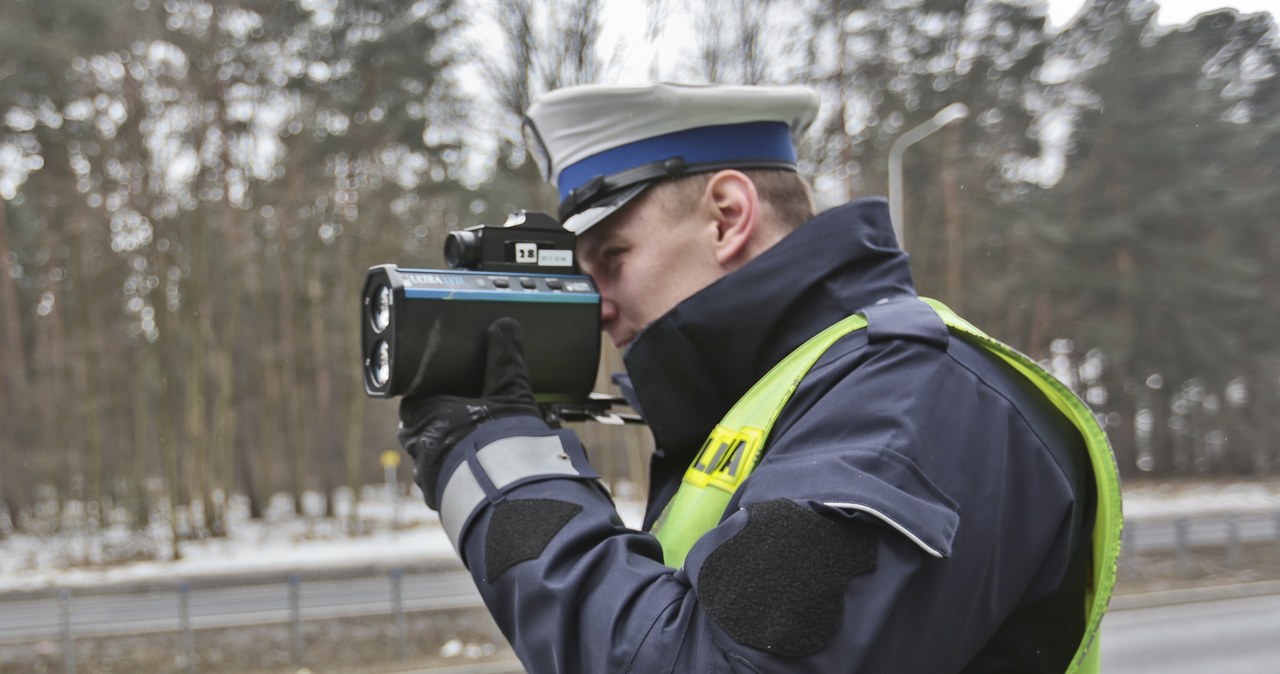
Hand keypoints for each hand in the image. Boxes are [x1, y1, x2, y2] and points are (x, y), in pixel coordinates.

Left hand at [398, 318, 539, 507]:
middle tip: (463, 418)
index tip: (447, 391)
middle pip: (418, 428)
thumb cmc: (501, 439)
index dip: (429, 394)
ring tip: (474, 447)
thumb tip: (504, 324)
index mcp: (424, 414)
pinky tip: (477, 472)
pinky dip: (456, 475)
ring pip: (429, 457)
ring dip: (445, 451)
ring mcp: (427, 476)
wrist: (507, 494)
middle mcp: (417, 445)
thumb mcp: (510, 392)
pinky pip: (443, 482)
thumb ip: (506, 359)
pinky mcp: (441, 499)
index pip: (414, 399)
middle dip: (437, 423)